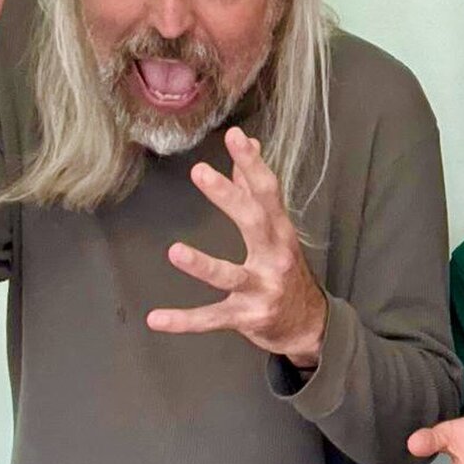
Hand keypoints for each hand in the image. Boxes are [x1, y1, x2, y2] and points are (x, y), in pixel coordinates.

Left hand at [147, 127, 328, 365]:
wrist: (308, 326)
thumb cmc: (285, 271)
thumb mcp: (277, 232)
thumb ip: (257, 189)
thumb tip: (250, 143)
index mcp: (280, 233)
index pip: (268, 192)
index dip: (252, 164)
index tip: (236, 137)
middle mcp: (275, 258)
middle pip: (254, 223)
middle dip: (229, 197)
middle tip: (200, 172)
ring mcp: (262, 290)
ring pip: (231, 276)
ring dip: (203, 265)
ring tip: (175, 251)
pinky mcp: (246, 318)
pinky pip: (212, 318)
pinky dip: (184, 320)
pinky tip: (156, 319)